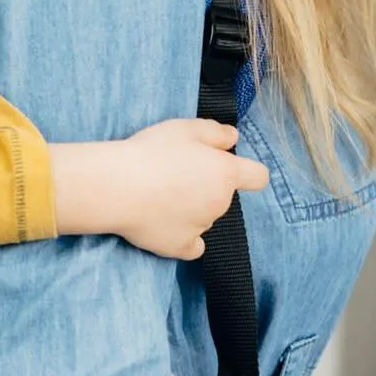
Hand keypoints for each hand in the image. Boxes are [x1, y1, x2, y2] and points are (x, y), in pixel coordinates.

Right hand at [54, 122, 269, 259]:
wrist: (117, 186)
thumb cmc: (151, 153)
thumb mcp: (186, 128)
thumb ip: (216, 132)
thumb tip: (232, 138)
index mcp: (225, 174)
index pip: (258, 177)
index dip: (248, 172)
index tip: (230, 167)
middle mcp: (220, 204)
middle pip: (223, 196)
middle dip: (206, 186)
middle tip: (175, 174)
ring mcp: (201, 228)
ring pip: (205, 217)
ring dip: (191, 209)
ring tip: (159, 195)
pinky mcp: (179, 247)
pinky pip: (192, 246)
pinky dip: (184, 239)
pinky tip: (167, 225)